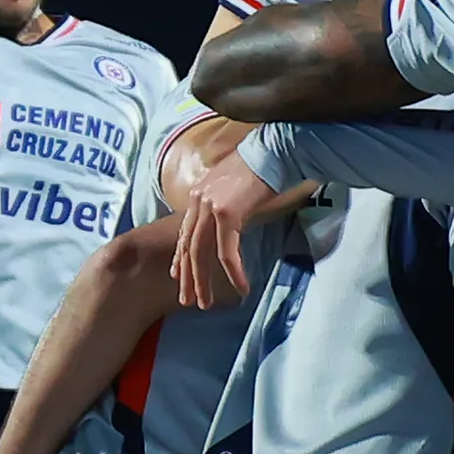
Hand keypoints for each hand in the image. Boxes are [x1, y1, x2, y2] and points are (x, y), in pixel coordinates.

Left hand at [172, 156, 285, 311]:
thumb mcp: (235, 186)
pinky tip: (241, 287)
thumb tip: (231, 220)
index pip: (185, 233)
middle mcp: (199, 201)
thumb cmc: (262, 167)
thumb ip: (226, 204)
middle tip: (188, 301)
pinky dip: (233, 273)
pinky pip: (227, 253)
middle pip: (189, 247)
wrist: (275, 151)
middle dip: (188, 277)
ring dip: (203, 281)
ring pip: (201, 254)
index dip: (181, 257)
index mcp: (198, 194)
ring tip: (206, 303)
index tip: (179, 276)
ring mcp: (210, 207)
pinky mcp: (227, 214)